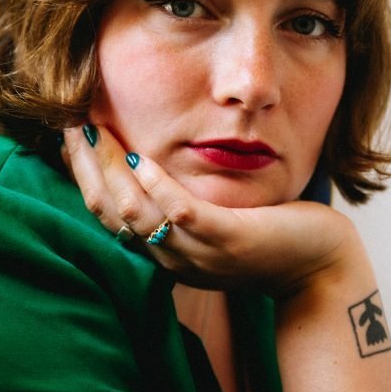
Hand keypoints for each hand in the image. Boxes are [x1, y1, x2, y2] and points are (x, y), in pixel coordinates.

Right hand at [62, 124, 358, 296]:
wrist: (321, 267)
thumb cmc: (271, 233)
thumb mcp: (215, 216)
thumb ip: (181, 198)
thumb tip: (150, 156)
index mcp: (165, 251)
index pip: (107, 215)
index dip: (83, 174)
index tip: (70, 134)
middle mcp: (174, 258)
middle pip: (110, 214)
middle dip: (86, 167)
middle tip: (70, 124)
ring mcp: (200, 254)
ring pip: (136, 215)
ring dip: (111, 171)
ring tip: (96, 132)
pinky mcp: (231, 242)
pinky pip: (183, 215)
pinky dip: (158, 186)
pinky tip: (143, 157)